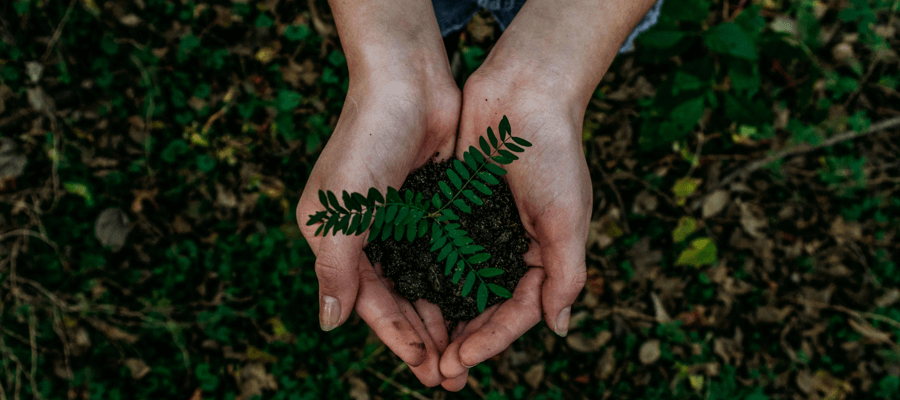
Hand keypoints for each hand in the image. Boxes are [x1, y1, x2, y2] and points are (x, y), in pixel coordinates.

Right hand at [297, 0, 467, 386]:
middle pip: (399, 299)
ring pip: (425, 283)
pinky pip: (446, 255)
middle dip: (424, 339)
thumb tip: (329, 324)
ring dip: (444, 318)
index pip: (369, 301)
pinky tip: (479, 306)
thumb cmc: (367, 140)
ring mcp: (402, 222)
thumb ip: (336, 268)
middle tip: (453, 376)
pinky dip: (459, 282)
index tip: (426, 366)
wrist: (408, 81)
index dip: (396, 336)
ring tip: (468, 353)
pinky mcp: (433, 207)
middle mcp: (368, 235)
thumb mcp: (342, 209)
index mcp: (336, 239)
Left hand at [438, 68, 591, 389]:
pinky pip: (439, 252)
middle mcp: (511, 249)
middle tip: (435, 372)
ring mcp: (482, 230)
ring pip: (458, 286)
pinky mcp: (455, 210)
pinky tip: (404, 297)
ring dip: (441, 318)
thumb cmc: (553, 153)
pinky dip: (425, 276)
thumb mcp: (567, 217)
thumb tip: (559, 328)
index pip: (516, 313)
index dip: (490, 341)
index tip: (459, 362)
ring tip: (418, 348)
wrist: (523, 92)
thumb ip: (565, 274)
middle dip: (463, 341)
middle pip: (485, 308)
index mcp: (544, 256)